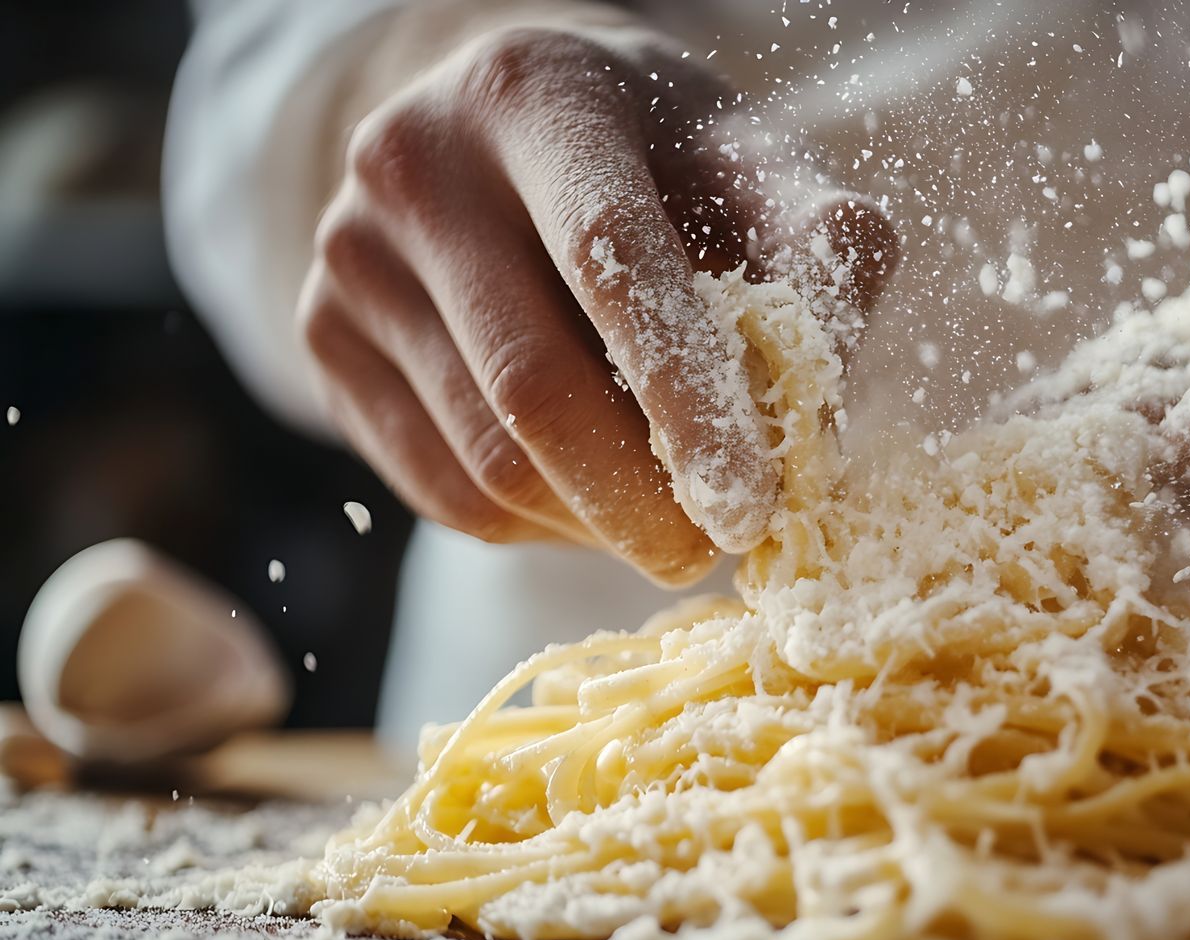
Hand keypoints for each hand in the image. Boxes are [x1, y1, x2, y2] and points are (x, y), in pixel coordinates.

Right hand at [297, 5, 896, 582]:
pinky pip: (441, 490)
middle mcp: (414, 163)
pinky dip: (538, 526)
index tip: (754, 508)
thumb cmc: (659, 158)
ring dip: (601, 524)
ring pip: (488, 461)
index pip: (613, 263)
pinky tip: (593, 499)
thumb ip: (818, 255)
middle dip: (646, 499)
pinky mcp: (322, 335)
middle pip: (536, 387)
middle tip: (721, 547)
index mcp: (535, 94)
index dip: (689, 399)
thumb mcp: (751, 164)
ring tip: (670, 517)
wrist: (508, 133)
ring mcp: (350, 253)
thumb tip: (818, 420)